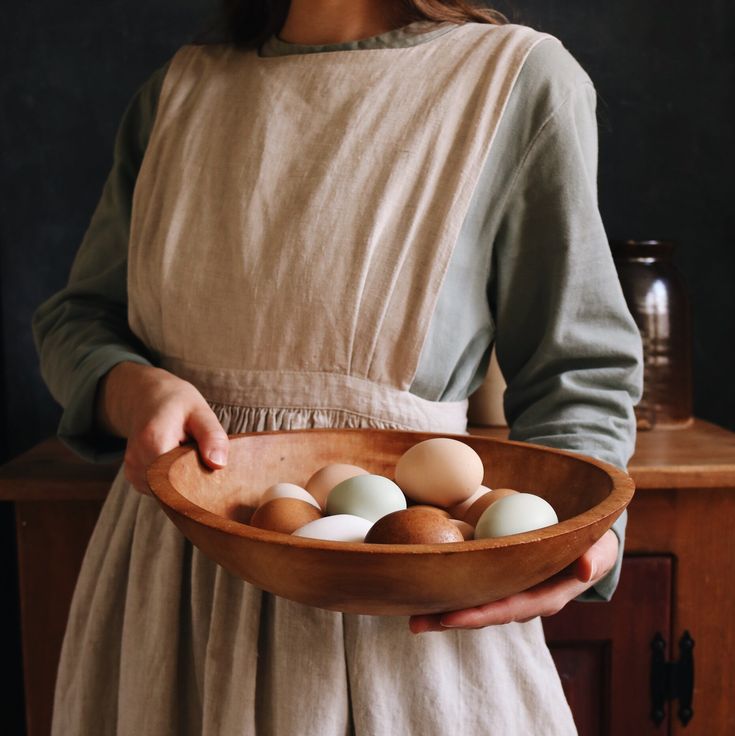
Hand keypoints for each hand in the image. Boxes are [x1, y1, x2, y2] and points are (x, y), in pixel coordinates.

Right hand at [96, 361, 228, 493]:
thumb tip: (219, 464)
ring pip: (165, 490)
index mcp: (153, 442)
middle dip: (191, 479)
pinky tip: (175, 460)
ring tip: (185, 453)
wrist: (148, 397)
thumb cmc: (177, 402)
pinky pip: (159, 488)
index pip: (178, 479)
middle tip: (201, 456)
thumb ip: (212, 437)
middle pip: (172, 488)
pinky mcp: (134, 476)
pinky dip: (171, 478)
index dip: (199, 477)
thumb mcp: (200, 412)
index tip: (210, 465)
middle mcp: (137, 460)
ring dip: (180, 478)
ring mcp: (133, 470)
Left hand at [409, 529, 618, 632]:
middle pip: (481, 613)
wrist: (585, 542)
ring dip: (442, 609)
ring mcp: (508, 591)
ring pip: (473, 603)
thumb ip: (596, 557)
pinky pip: (472, 585)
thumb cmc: (593, 545)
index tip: (450, 618)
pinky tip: (422, 586)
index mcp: (544, 598)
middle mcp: (522, 600)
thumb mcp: (601, 548)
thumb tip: (585, 568)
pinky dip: (449, 588)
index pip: (508, 609)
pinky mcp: (498, 578)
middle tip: (414, 621)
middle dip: (449, 619)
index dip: (479, 615)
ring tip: (409, 612)